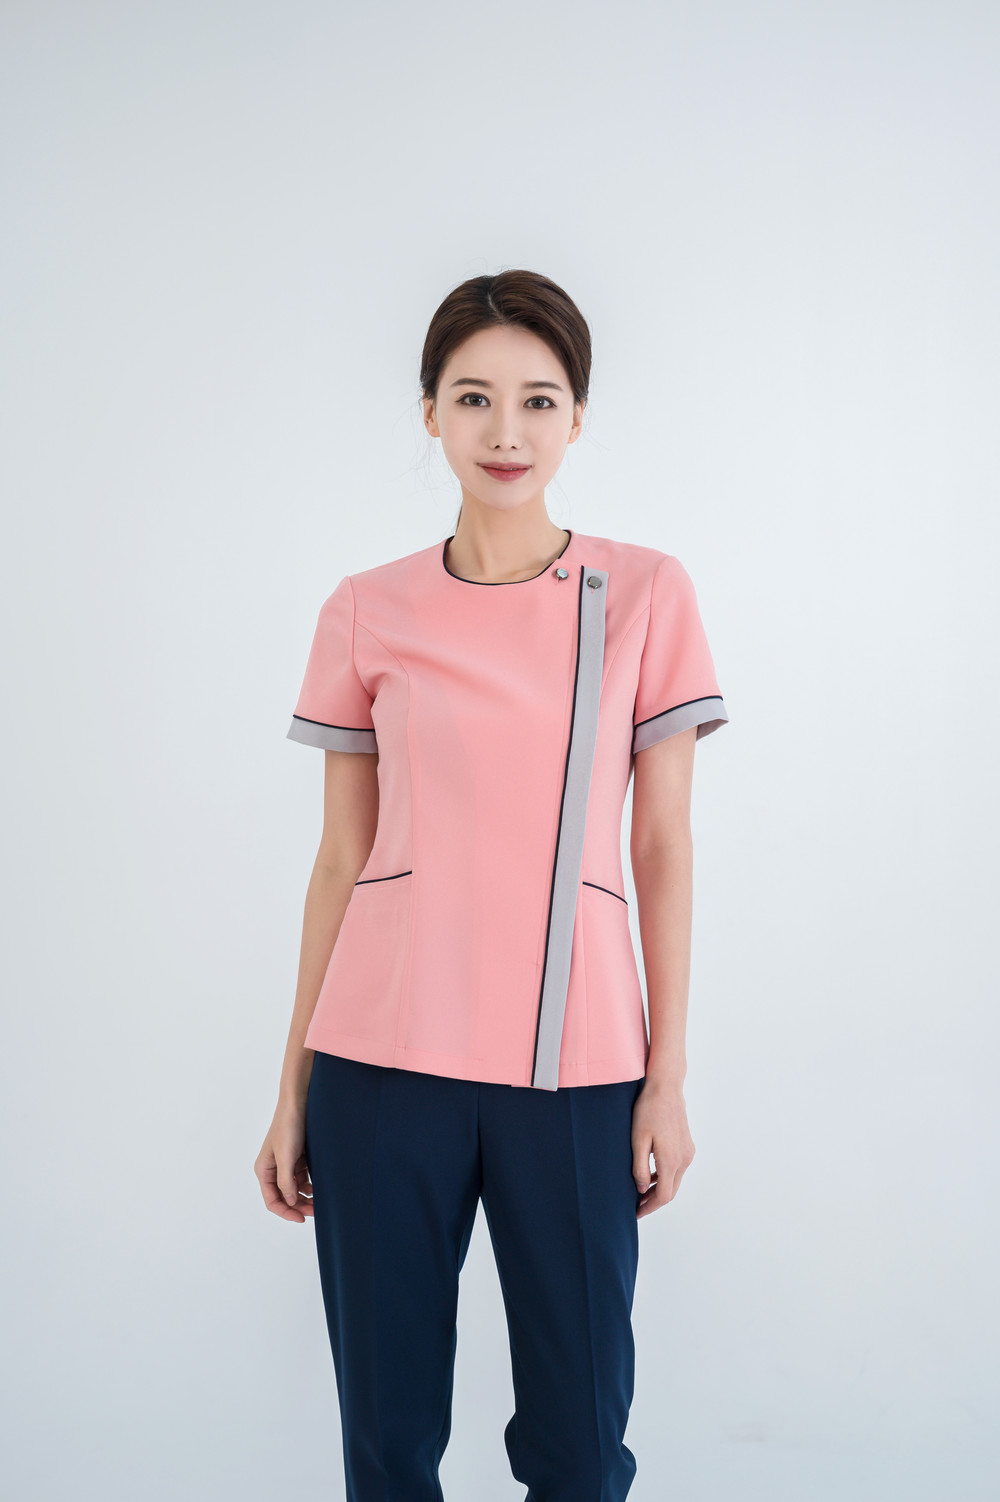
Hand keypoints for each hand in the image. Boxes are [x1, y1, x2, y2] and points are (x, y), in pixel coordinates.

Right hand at [254, 1103, 314, 1222]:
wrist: (299, 1103)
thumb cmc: (288, 1126)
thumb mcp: (286, 1156)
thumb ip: (286, 1181)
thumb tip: (290, 1202)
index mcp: (264, 1170)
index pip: (272, 1200)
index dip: (286, 1212)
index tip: (302, 1218)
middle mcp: (273, 1169)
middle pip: (284, 1197)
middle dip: (298, 1206)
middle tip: (315, 1212)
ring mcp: (285, 1164)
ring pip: (294, 1189)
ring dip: (305, 1198)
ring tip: (319, 1202)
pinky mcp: (297, 1158)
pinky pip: (301, 1179)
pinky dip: (309, 1186)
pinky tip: (317, 1188)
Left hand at [631, 1077, 694, 1218]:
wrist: (666, 1087)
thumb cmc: (648, 1110)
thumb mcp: (638, 1139)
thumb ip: (640, 1167)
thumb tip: (642, 1189)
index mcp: (671, 1160)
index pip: (663, 1196)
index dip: (649, 1207)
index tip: (635, 1213)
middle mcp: (684, 1159)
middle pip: (671, 1191)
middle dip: (653, 1201)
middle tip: (636, 1207)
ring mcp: (688, 1152)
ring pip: (675, 1181)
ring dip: (660, 1189)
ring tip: (640, 1193)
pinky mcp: (687, 1145)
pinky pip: (677, 1169)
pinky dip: (665, 1177)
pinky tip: (651, 1175)